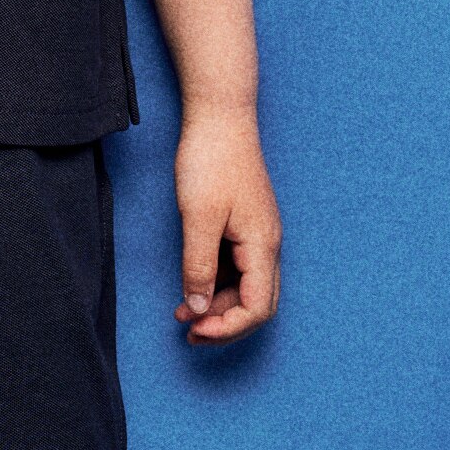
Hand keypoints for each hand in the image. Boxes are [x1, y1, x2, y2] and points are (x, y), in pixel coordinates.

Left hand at [174, 104, 280, 344]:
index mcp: (262, 245)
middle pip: (257, 303)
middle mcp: (266, 245)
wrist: (220, 117)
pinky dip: (216, 283)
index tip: (195, 330)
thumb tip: (197, 307)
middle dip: (224, 324)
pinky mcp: (244, 226)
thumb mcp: (198, 217)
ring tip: (182, 312)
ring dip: (217, 305)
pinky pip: (236, 268)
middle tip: (188, 332)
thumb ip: (198, 265)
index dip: (229, 328)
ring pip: (245, 287)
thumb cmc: (211, 161)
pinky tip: (191, 286)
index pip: (258, 308)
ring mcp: (257, 235)